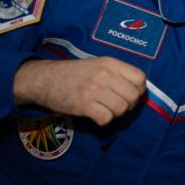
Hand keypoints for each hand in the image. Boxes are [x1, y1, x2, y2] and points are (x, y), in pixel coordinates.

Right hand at [12, 57, 147, 125]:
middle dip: (128, 105)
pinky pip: (106, 118)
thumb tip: (137, 90)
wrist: (44, 79)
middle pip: (133, 96)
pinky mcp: (84, 105)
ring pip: (121, 109)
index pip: (140, 78)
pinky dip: (103, 120)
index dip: (139, 90)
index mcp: (110, 63)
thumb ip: (117, 73)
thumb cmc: (73, 73)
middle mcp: (104, 75)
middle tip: (116, 105)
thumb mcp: (97, 65)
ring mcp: (94, 89)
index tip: (129, 95)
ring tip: (105, 109)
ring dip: (115, 113)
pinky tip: (95, 115)